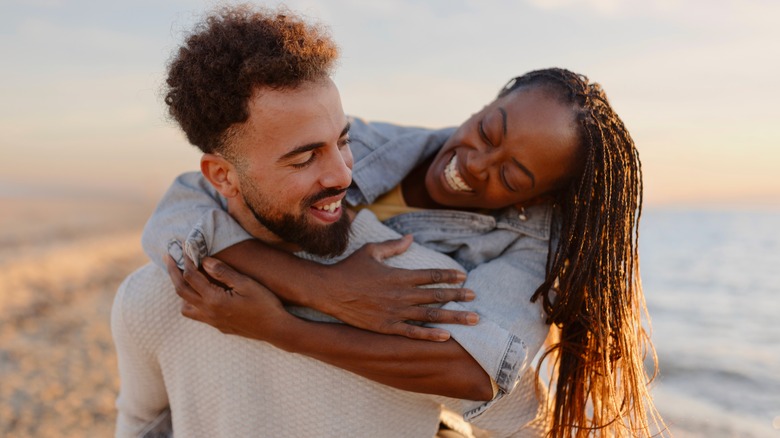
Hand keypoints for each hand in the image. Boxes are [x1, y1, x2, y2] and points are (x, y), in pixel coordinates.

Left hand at [165, 254, 287, 340]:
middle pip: (181, 291)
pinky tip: (203, 294)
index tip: (183, 248)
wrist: (275, 329)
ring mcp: (212, 321)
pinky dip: (192, 302)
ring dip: (182, 291)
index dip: (185, 260)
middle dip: (173, 272)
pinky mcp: (218, 326)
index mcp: (214, 299)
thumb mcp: (246, 284)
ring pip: (185, 307)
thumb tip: (204, 261)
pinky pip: (197, 315)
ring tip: (187, 277)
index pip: (191, 276)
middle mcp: (208, 312)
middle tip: (168, 257)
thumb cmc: (264, 304)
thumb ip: (223, 272)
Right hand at [318, 235, 478, 341]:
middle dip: (459, 296)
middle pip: (437, 295)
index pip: (432, 275)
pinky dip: (430, 335)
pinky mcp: (387, 326)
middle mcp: (401, 294)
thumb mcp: (371, 251)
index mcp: (400, 275)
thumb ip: (393, 246)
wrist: (329, 290)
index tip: (463, 277)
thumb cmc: (349, 268)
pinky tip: (446, 336)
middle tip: (475, 297)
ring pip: (431, 315)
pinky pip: (413, 332)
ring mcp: (395, 312)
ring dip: (454, 316)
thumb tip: (411, 239)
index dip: (449, 276)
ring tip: (472, 319)